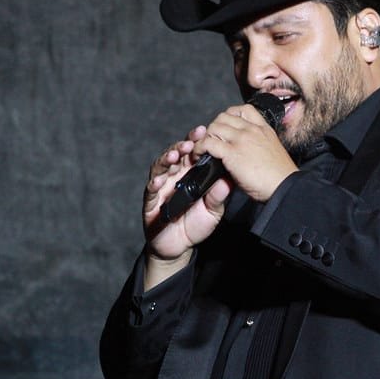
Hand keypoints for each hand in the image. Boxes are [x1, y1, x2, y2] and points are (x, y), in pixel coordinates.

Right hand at [141, 126, 230, 288]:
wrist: (178, 246)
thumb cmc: (195, 224)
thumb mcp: (212, 210)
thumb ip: (218, 196)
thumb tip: (229, 180)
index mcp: (191, 174)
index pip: (194, 154)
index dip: (198, 141)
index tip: (206, 132)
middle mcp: (175, 176)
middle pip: (177, 155)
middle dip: (183, 146)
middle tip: (191, 141)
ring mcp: (162, 187)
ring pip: (162, 167)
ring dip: (168, 159)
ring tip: (176, 155)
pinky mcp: (151, 201)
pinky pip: (151, 190)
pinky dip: (155, 183)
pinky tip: (160, 180)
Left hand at [194, 103, 298, 202]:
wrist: (285, 187)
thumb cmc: (280, 176)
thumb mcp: (273, 151)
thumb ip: (259, 145)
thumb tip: (245, 150)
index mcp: (264, 129)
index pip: (243, 109)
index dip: (230, 116)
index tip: (226, 128)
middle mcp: (252, 130)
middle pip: (224, 117)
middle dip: (214, 127)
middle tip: (212, 141)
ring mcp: (241, 140)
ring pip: (214, 127)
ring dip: (205, 138)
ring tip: (204, 150)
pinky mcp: (232, 153)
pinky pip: (208, 143)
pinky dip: (200, 149)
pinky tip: (200, 157)